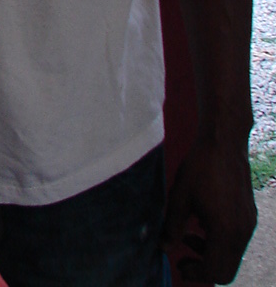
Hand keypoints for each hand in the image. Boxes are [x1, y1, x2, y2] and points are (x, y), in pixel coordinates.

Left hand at [161, 136, 256, 282]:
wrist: (224, 142)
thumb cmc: (201, 167)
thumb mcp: (180, 197)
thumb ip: (172, 226)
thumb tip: (164, 249)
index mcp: (225, 231)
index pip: (214, 271)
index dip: (195, 273)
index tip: (178, 265)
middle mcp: (242, 232)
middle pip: (227, 270)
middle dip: (203, 268)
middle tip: (182, 257)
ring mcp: (249, 224)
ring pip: (232, 256)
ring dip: (210, 253)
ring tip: (187, 235)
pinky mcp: (249, 215)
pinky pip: (236, 240)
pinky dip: (219, 240)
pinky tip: (202, 221)